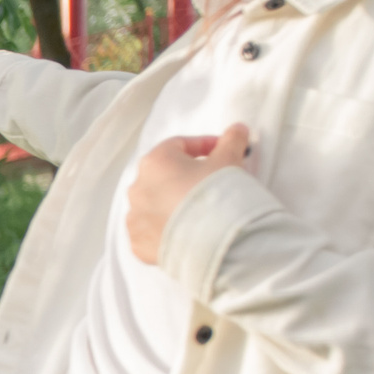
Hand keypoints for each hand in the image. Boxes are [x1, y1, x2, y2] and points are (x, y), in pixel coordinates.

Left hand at [126, 124, 251, 263]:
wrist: (215, 241)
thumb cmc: (218, 195)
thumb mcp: (229, 161)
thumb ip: (232, 141)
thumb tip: (237, 130)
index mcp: (155, 161)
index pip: (179, 146)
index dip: (204, 146)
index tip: (222, 152)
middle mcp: (138, 187)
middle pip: (164, 177)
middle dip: (186, 177)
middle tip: (211, 184)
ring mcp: (135, 217)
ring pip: (154, 205)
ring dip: (173, 205)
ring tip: (198, 212)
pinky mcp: (139, 243)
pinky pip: (151, 232)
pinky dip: (165, 230)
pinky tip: (185, 233)